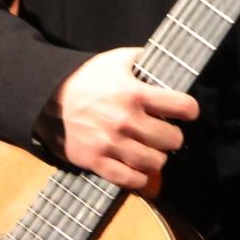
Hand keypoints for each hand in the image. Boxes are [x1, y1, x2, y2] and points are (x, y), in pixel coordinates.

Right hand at [34, 47, 197, 189]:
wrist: (50, 98)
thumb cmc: (87, 77)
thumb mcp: (117, 59)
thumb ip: (143, 59)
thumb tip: (166, 61)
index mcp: (135, 94)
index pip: (182, 106)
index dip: (189, 110)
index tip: (187, 112)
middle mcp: (126, 121)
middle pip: (172, 139)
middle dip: (172, 136)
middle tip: (165, 133)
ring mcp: (111, 144)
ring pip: (155, 162)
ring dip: (157, 157)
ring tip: (151, 150)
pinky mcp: (97, 161)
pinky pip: (130, 180)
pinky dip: (139, 177)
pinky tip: (139, 169)